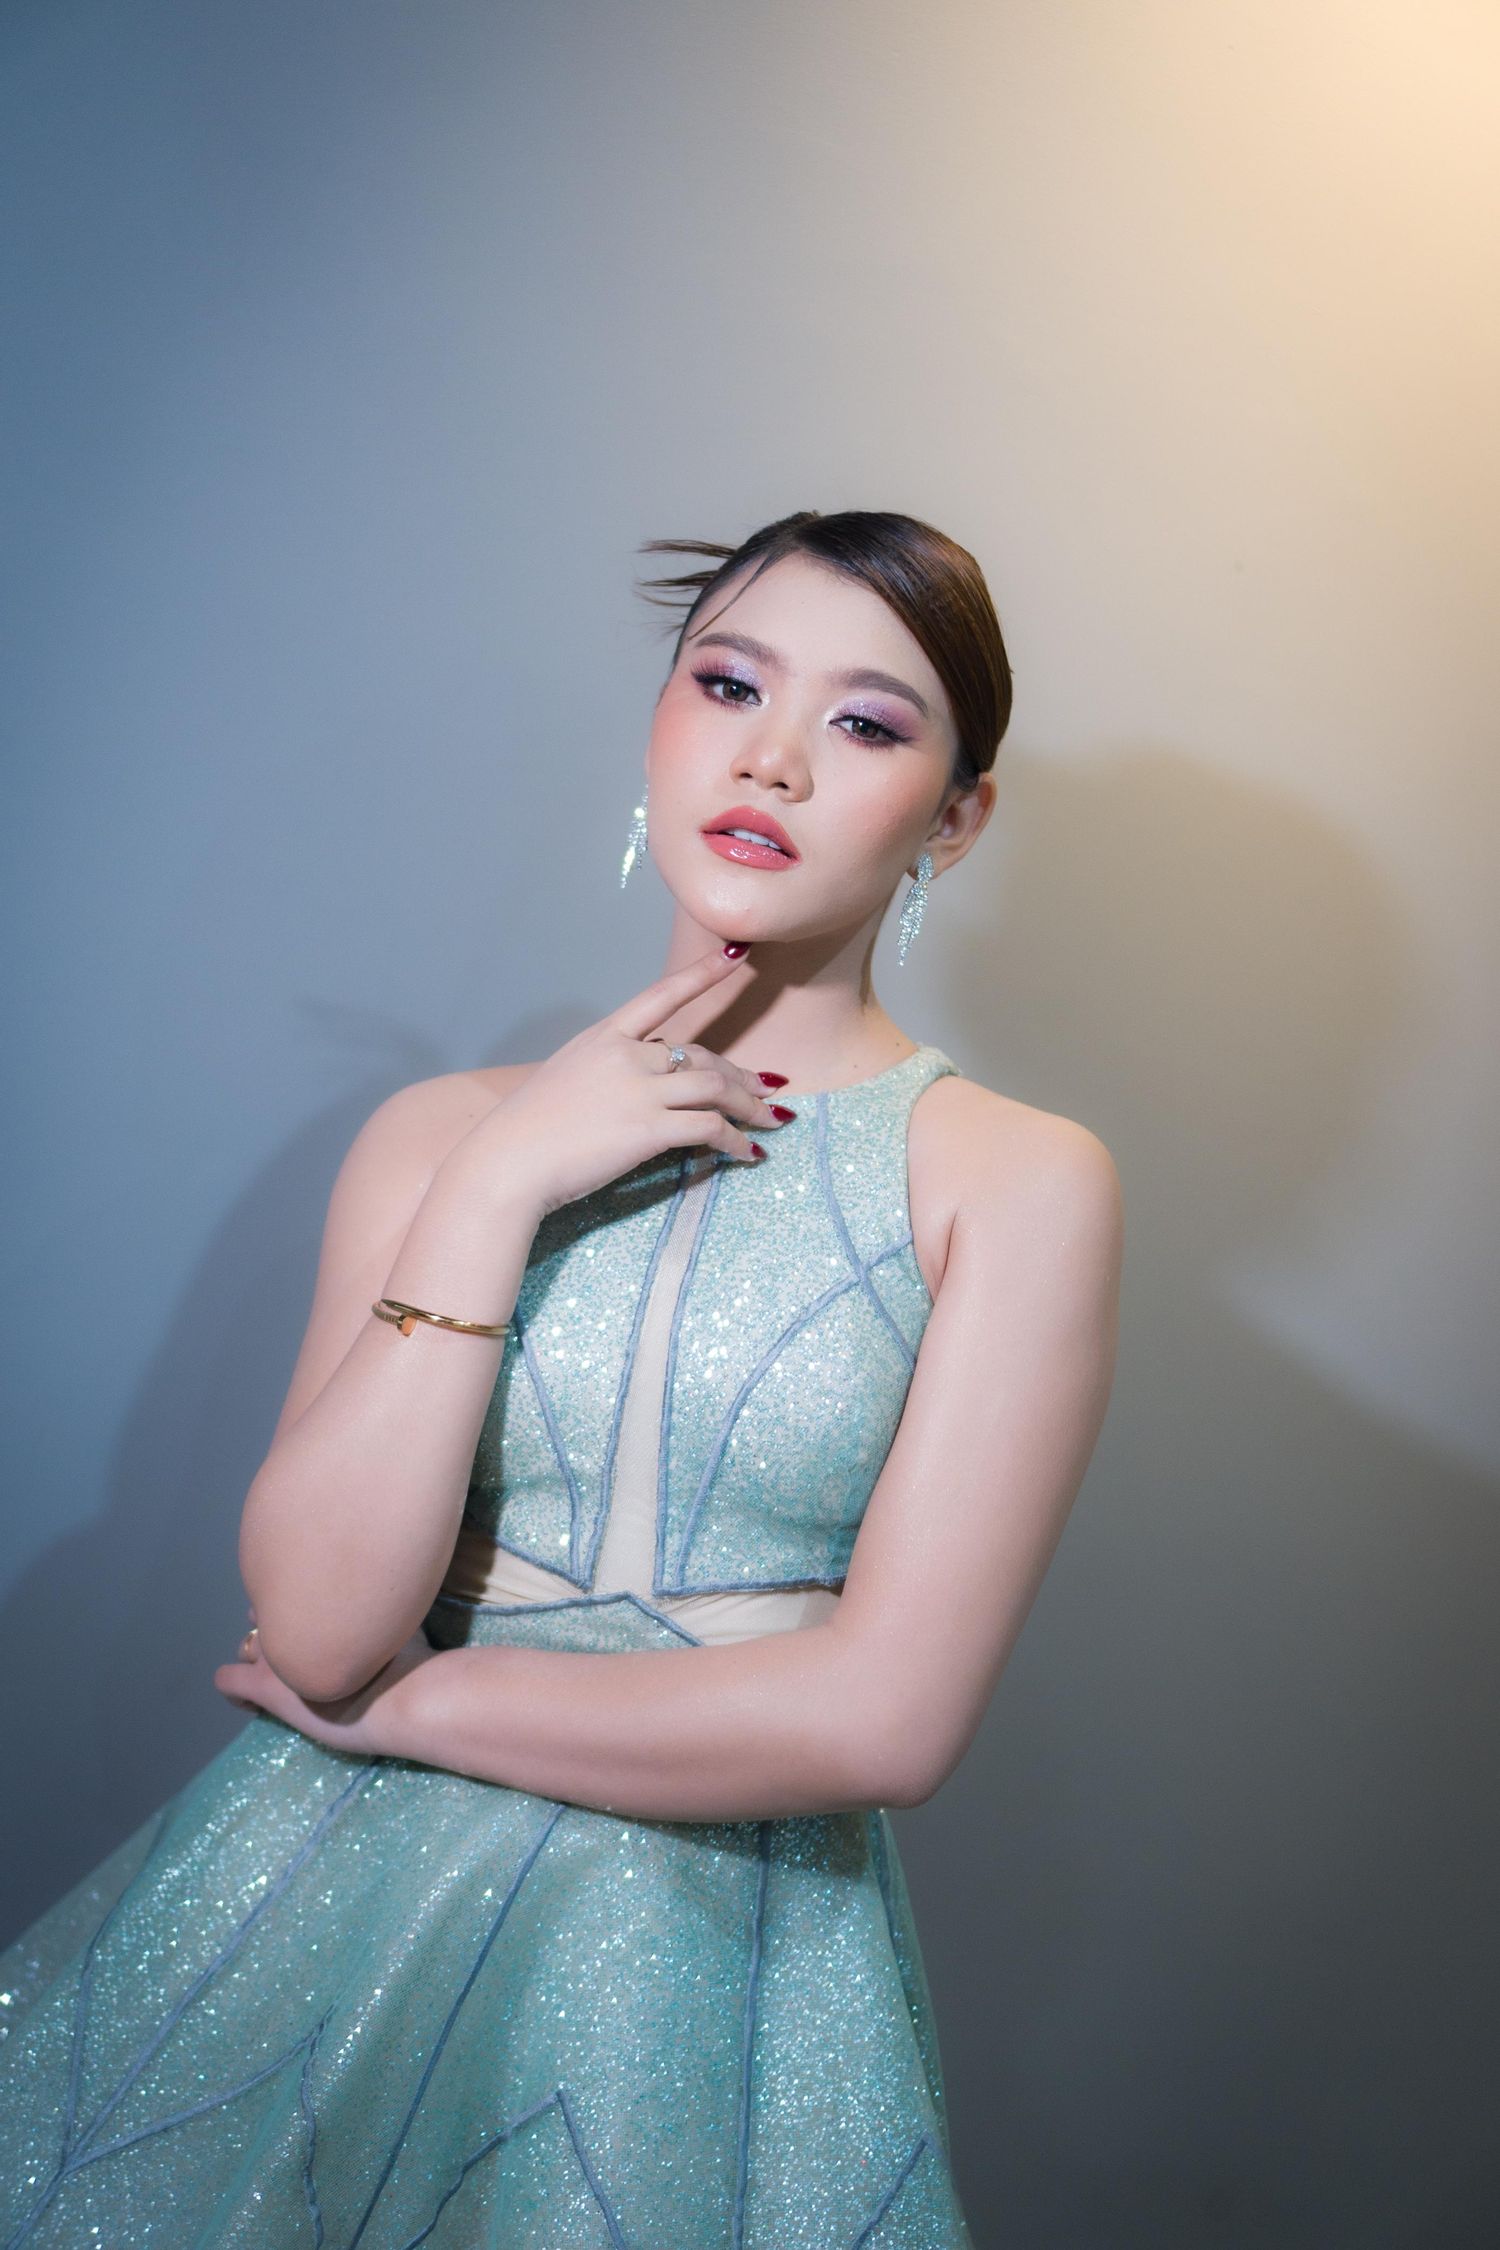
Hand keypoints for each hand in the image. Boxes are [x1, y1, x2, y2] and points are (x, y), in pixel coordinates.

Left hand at [213, 1608, 435, 1758]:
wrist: (401, 1694)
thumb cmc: (408, 1656)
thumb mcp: (398, 1621)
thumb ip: (380, 1612)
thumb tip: (392, 1599)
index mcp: (323, 1602)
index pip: (291, 1594)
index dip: (297, 1611)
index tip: (313, 1629)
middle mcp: (295, 1618)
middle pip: (267, 1615)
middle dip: (274, 1630)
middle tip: (298, 1656)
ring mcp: (276, 1652)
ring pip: (245, 1645)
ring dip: (257, 1659)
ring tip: (276, 1681)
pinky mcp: (264, 1688)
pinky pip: (227, 1681)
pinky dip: (234, 1690)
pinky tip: (250, 1703)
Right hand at [445, 944, 795, 1218]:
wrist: (508, 1161)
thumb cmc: (526, 1130)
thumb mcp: (563, 1080)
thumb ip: (603, 1074)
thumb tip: (637, 1087)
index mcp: (603, 1037)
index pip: (661, 996)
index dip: (702, 976)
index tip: (735, 956)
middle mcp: (625, 1055)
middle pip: (700, 1054)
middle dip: (739, 1074)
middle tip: (766, 1088)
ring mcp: (638, 1090)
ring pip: (714, 1087)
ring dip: (750, 1106)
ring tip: (772, 1120)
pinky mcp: (649, 1128)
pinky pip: (709, 1127)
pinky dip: (736, 1140)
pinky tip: (748, 1152)